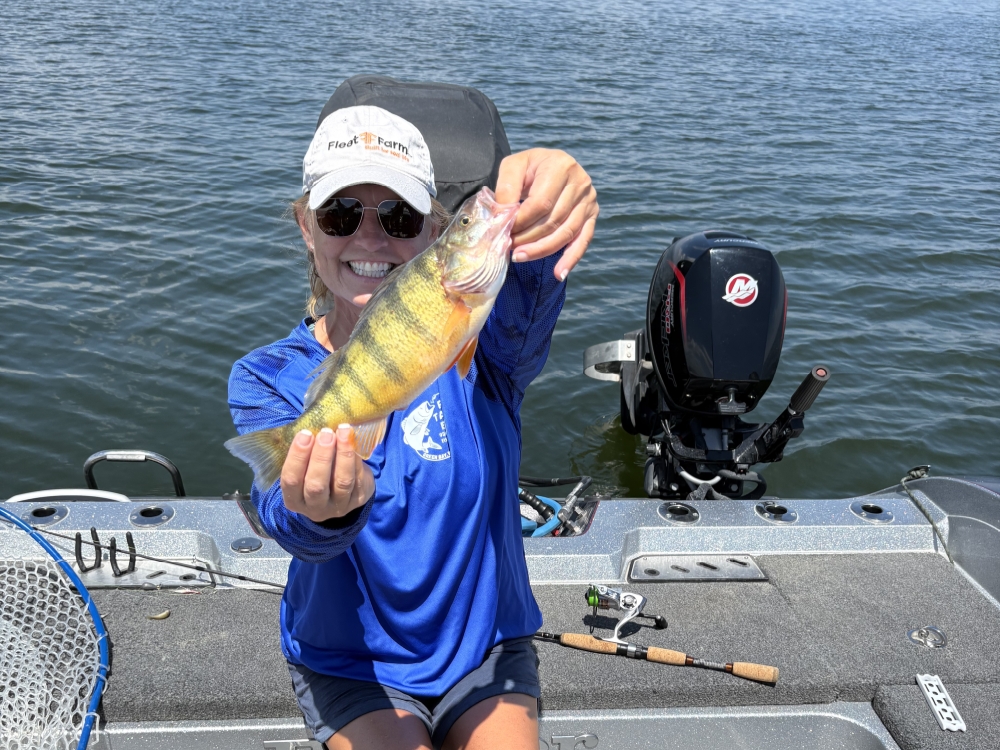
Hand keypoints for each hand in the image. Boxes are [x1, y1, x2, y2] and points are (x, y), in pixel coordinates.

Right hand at [280, 425, 373, 522]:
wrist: (343, 491)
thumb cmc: (316, 471)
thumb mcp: (305, 467)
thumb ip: (304, 452)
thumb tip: (311, 425)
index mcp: (294, 500)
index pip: (291, 481)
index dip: (297, 457)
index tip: (305, 434)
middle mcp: (315, 508)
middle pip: (316, 486)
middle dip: (321, 457)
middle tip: (326, 433)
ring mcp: (338, 507)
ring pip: (342, 482)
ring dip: (343, 454)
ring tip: (344, 431)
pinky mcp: (358, 500)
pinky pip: (359, 478)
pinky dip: (357, 458)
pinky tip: (354, 440)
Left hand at [495, 148, 598, 280]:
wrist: (549, 165)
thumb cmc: (529, 168)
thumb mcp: (513, 167)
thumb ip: (506, 188)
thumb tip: (503, 217)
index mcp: (561, 166)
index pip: (541, 203)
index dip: (522, 221)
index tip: (505, 232)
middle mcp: (581, 182)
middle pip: (553, 221)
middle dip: (528, 238)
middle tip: (509, 249)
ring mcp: (589, 201)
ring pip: (565, 234)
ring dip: (541, 250)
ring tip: (520, 257)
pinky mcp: (592, 215)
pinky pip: (583, 241)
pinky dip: (571, 259)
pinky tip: (559, 274)